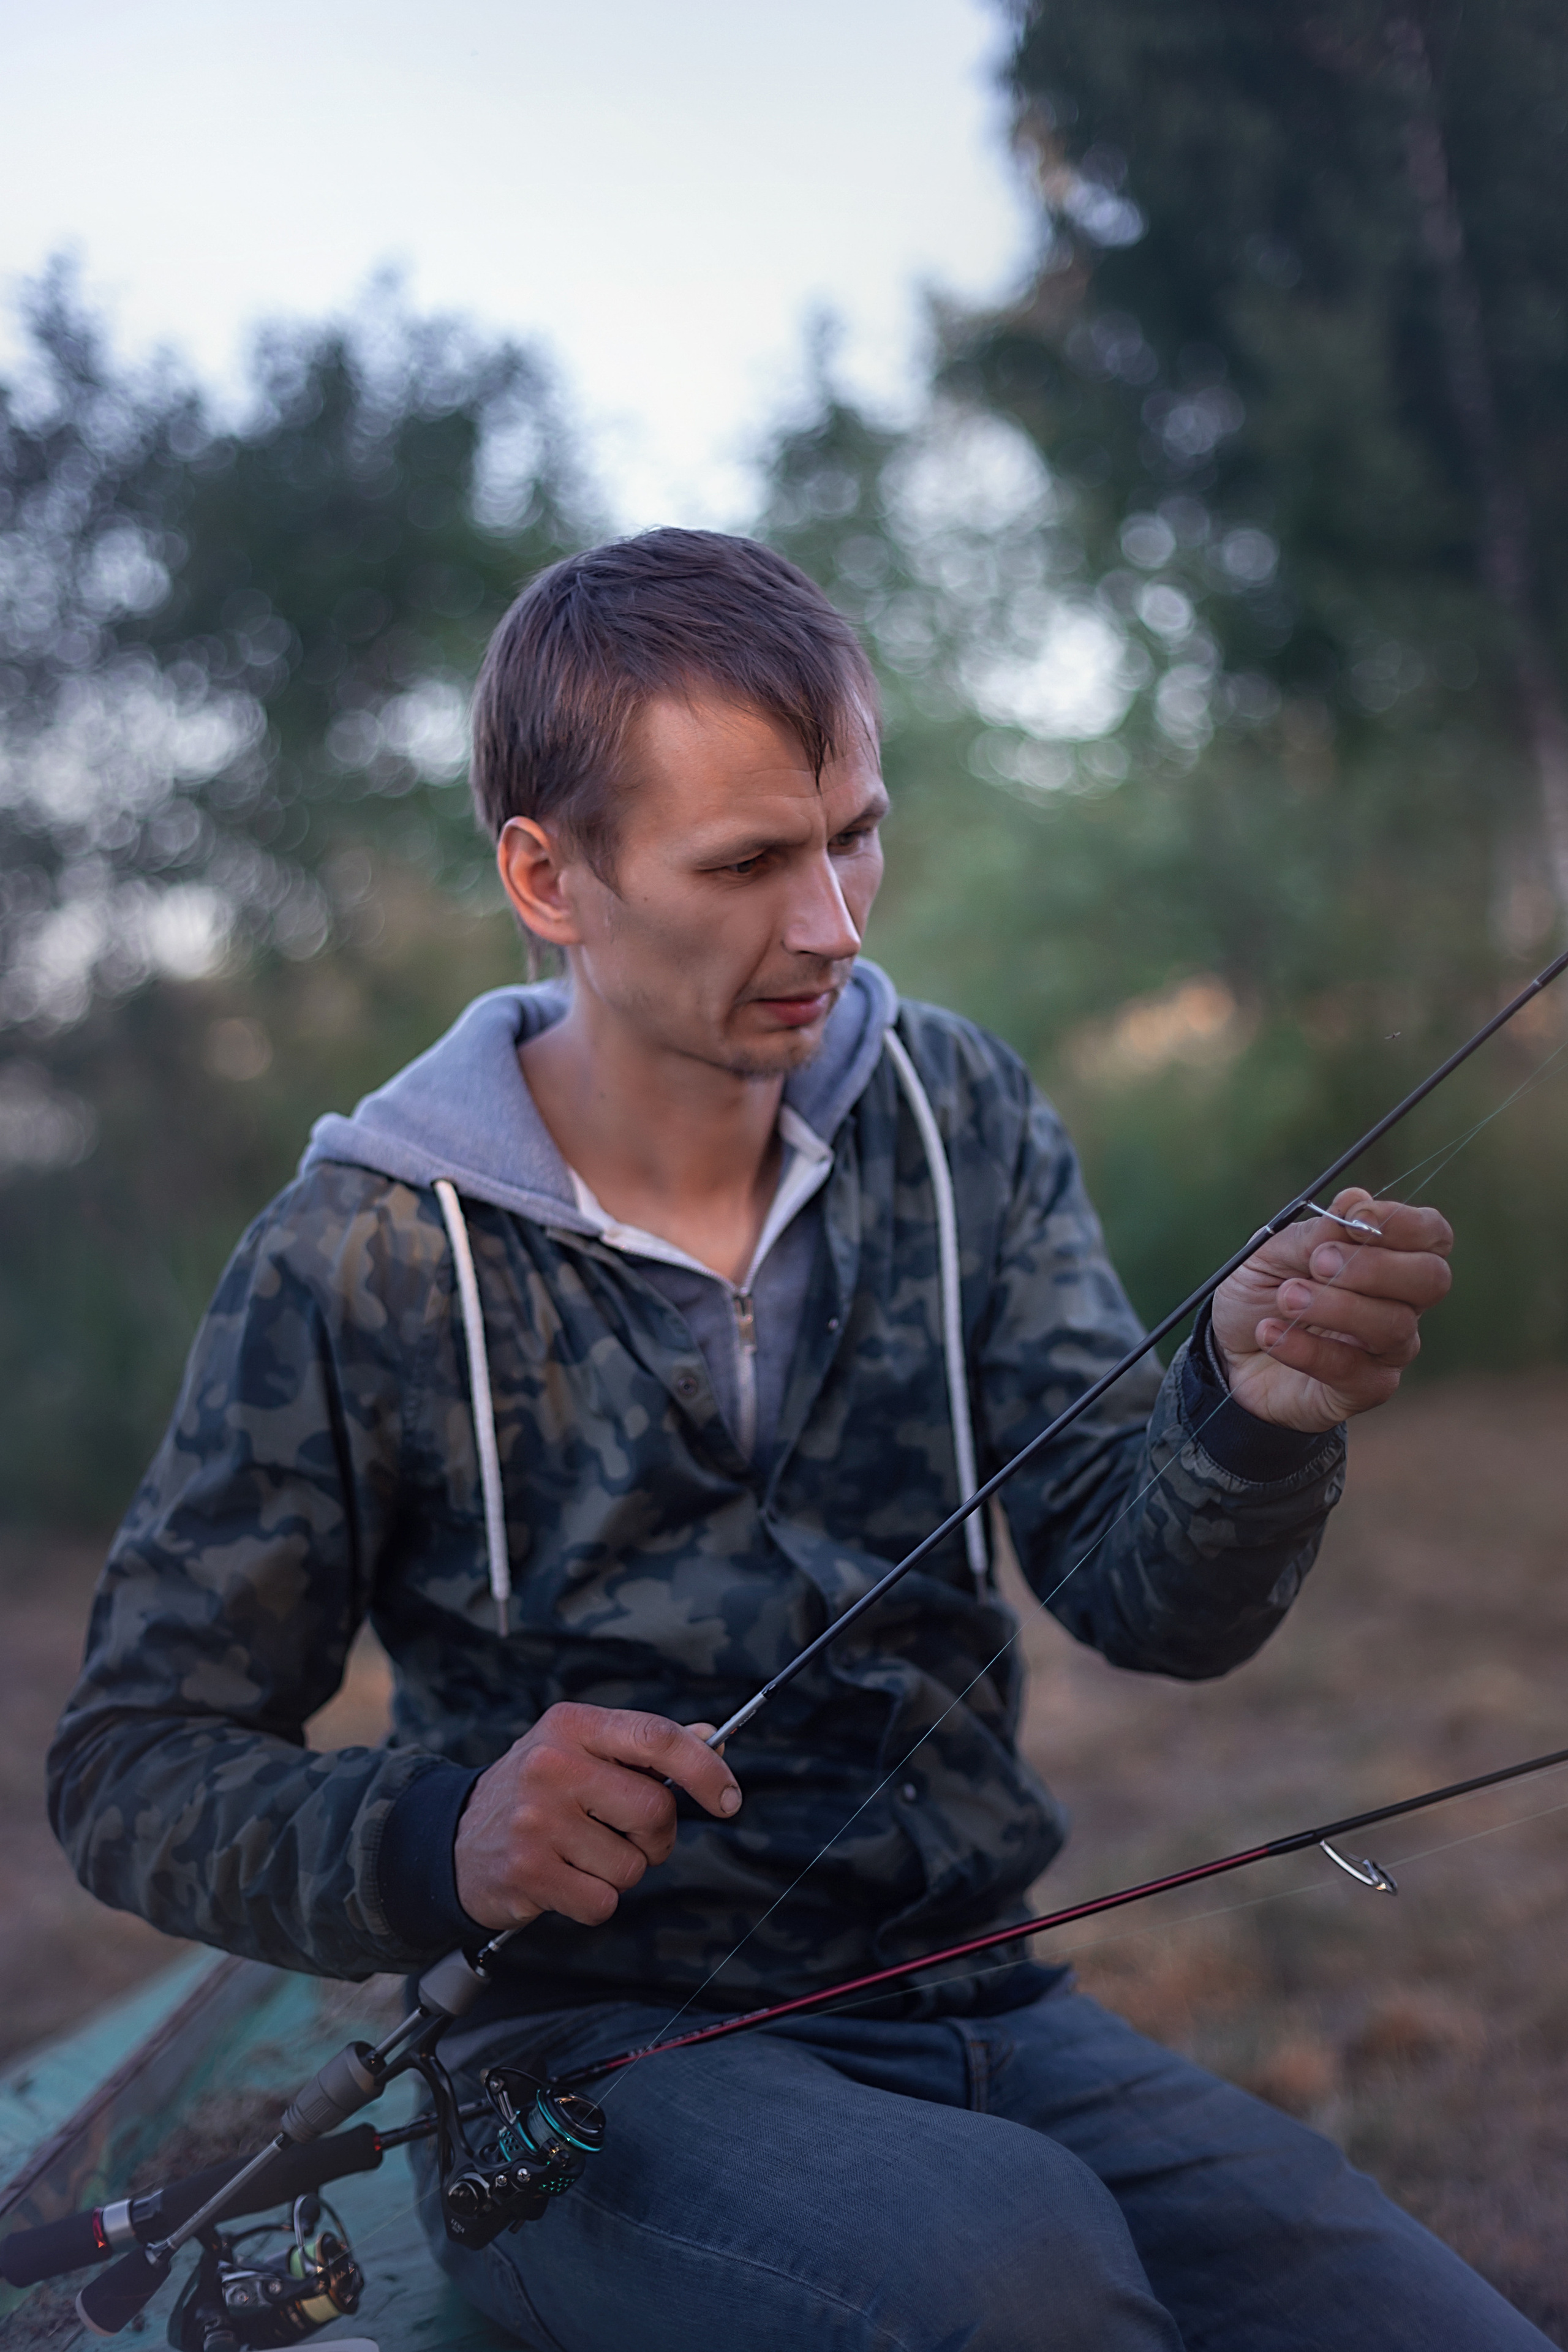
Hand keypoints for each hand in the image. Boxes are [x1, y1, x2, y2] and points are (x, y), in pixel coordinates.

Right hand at [454, 1703, 740, 1932]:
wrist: (453, 1839)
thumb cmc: (538, 1791)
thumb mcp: (582, 1749)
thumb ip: (646, 1746)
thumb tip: (714, 1737)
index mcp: (572, 1726)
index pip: (657, 1737)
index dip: (705, 1769)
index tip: (729, 1798)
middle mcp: (551, 1765)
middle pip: (655, 1809)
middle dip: (657, 1834)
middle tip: (627, 1835)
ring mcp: (536, 1820)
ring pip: (632, 1865)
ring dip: (620, 1870)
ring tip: (582, 1854)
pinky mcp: (527, 1872)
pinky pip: (603, 1902)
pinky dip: (595, 1901)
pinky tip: (565, 1881)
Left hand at [1210, 1187, 1452, 1431]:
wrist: (1226, 1354)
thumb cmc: (1260, 1294)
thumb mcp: (1272, 1252)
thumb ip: (1315, 1233)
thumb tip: (1357, 1199)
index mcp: (1390, 1258)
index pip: (1432, 1235)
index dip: (1403, 1223)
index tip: (1352, 1219)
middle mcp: (1402, 1303)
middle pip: (1431, 1280)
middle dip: (1374, 1266)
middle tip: (1319, 1263)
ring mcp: (1389, 1350)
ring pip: (1394, 1325)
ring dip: (1335, 1306)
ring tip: (1285, 1298)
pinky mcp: (1365, 1389)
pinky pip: (1353, 1369)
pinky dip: (1306, 1348)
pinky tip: (1270, 1333)